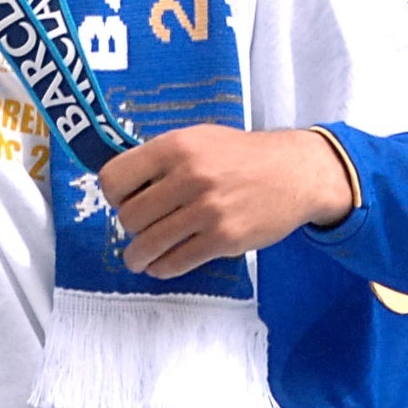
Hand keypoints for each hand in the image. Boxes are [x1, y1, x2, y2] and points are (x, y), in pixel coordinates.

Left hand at [101, 124, 358, 277]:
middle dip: (130, 228)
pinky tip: (162, 264)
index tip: (123, 201)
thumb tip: (121, 187)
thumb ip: (161, 159)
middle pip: (129, 216)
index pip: (114, 178)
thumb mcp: (198, 139)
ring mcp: (207, 209)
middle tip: (142, 229)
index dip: (113, 195)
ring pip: (148, 245)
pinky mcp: (223, 238)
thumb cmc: (241, 156)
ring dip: (138, 257)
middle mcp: (188, 176)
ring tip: (139, 258)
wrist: (294, 172)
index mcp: (176, 147)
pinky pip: (176, 262)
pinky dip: (162, 268)